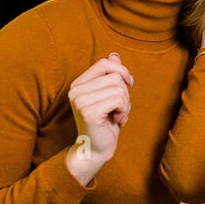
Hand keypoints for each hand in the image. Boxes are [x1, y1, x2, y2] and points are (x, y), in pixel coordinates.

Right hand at [65, 53, 132, 184]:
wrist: (96, 149)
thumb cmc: (105, 122)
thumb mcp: (109, 96)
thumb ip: (110, 75)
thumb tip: (114, 55)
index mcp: (78, 84)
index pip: (104, 63)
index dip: (121, 70)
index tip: (129, 83)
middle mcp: (75, 90)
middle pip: (115, 77)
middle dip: (125, 93)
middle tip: (118, 109)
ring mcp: (79, 100)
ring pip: (119, 88)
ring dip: (125, 104)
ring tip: (117, 115)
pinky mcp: (88, 111)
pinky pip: (118, 99)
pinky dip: (124, 110)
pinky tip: (116, 121)